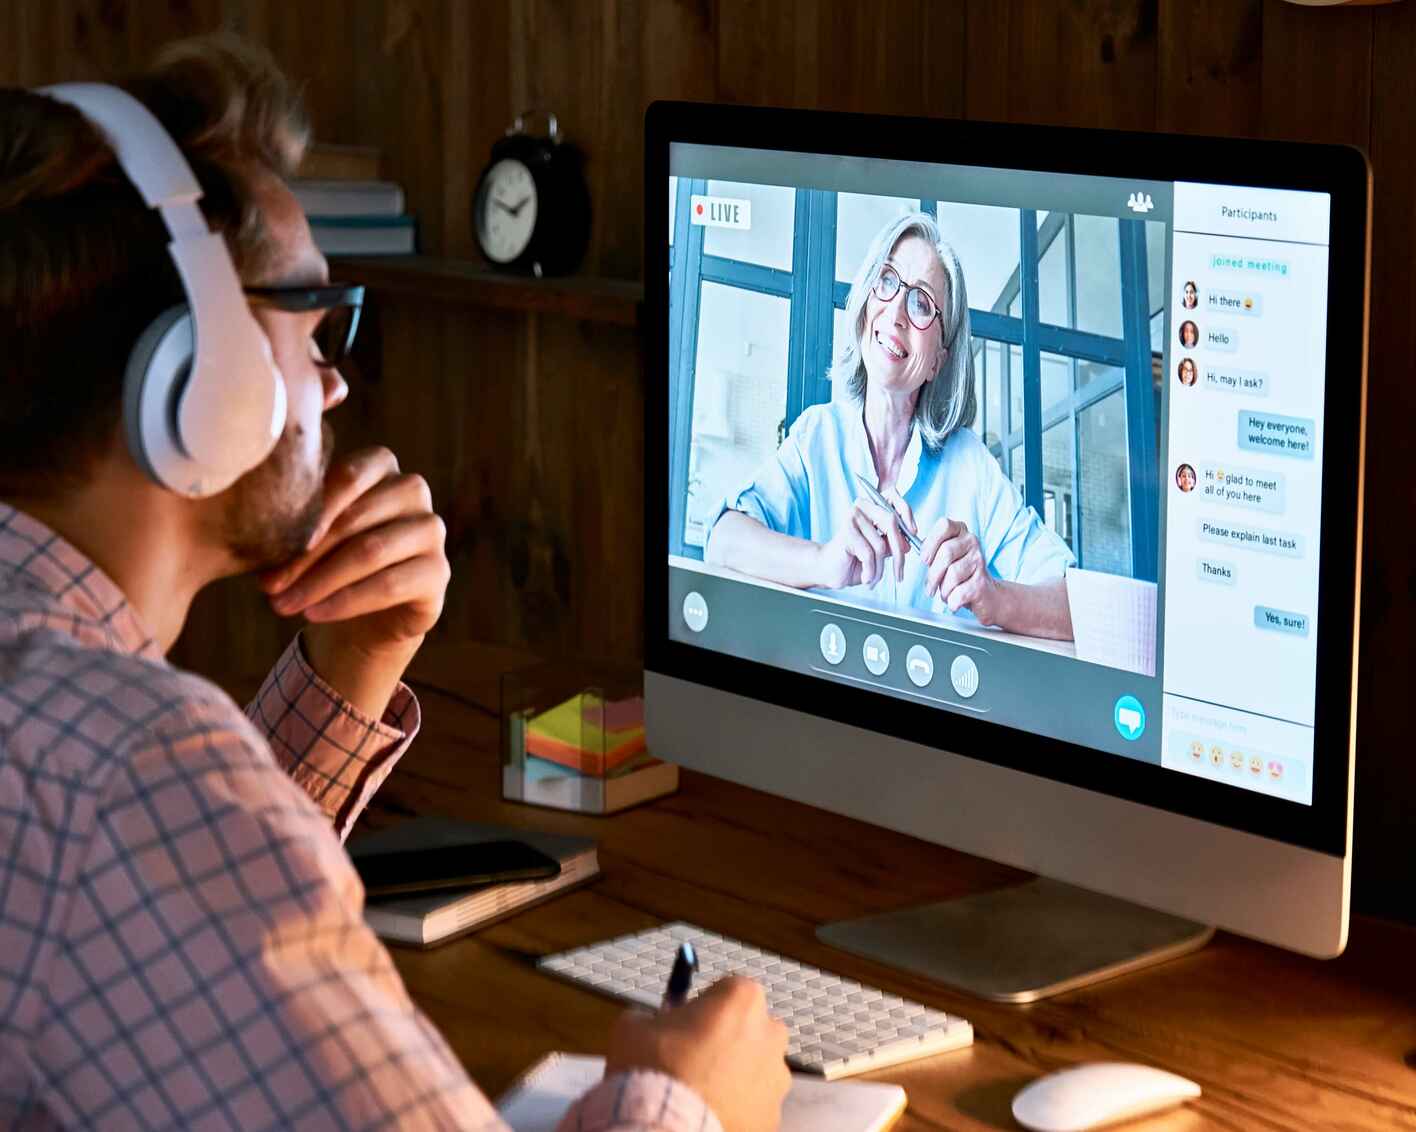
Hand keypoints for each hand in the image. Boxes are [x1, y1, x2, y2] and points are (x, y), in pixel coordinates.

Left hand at [261, 448, 449, 712]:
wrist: (362, 609)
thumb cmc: (324, 557)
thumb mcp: (305, 530)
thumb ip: (290, 511)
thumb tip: (241, 512)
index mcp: (382, 466)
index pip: (352, 474)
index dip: (315, 505)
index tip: (274, 538)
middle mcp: (413, 492)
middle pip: (357, 518)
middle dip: (306, 555)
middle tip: (266, 585)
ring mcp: (431, 531)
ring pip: (371, 552)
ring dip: (320, 581)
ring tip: (282, 605)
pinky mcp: (438, 572)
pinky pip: (390, 585)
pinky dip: (347, 602)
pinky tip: (314, 614)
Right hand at [606, 977, 789, 1131]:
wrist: (666, 1129)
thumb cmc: (655, 1069)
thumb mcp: (635, 1026)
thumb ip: (653, 1017)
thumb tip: (652, 1023)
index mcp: (742, 999)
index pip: (726, 991)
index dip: (703, 1007)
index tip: (685, 1025)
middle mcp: (770, 1034)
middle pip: (750, 1028)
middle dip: (727, 1039)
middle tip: (693, 1058)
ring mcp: (776, 1079)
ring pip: (756, 1069)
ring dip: (735, 1075)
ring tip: (700, 1092)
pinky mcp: (772, 1117)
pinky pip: (754, 1105)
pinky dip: (736, 1108)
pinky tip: (709, 1113)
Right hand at [814, 490, 916, 588]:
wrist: (828, 570)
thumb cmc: (852, 560)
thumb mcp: (878, 551)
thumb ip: (891, 543)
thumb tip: (907, 544)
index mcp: (870, 507)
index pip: (893, 497)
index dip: (906, 513)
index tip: (913, 533)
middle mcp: (861, 507)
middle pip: (891, 523)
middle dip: (899, 552)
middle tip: (899, 572)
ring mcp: (852, 518)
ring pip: (881, 544)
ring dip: (880, 568)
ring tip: (873, 577)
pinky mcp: (846, 533)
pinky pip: (868, 554)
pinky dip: (870, 571)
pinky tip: (865, 577)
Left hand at [919, 517, 1006, 625]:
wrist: (985, 593)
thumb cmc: (958, 572)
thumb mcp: (943, 556)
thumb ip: (930, 550)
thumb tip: (918, 550)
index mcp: (960, 530)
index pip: (944, 525)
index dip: (930, 543)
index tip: (924, 559)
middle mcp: (972, 541)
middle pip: (946, 553)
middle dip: (933, 574)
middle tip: (929, 587)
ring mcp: (980, 560)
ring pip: (953, 574)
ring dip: (943, 590)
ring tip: (945, 593)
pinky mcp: (982, 581)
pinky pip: (959, 592)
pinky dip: (952, 601)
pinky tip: (954, 600)